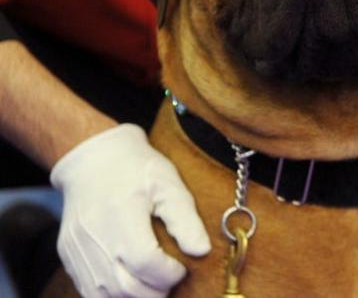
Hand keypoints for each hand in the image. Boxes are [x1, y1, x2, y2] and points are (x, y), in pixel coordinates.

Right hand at [50, 124, 210, 297]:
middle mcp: (95, 238)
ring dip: (134, 297)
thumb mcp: (167, 183)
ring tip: (153, 285)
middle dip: (155, 292)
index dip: (169, 274)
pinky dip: (112, 295)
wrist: (93, 159)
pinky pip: (89, 291)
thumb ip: (184, 219)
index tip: (181, 269)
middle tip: (170, 281)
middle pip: (125, 287)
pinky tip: (131, 284)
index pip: (145, 263)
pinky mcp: (69, 257)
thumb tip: (202, 250)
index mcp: (122, 216)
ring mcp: (78, 250)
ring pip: (105, 295)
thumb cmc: (135, 168)